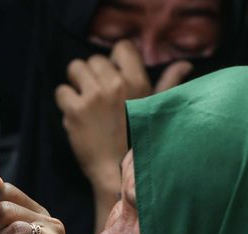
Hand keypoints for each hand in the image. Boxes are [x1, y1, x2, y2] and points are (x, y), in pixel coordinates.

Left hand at [54, 41, 190, 193]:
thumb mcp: (157, 110)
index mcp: (138, 82)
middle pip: (94, 59)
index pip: (122, 47)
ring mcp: (94, 97)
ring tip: (84, 100)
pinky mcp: (75, 110)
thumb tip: (185, 66)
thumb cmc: (137, 142)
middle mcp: (116, 85)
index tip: (113, 75)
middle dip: (93, 74)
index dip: (114, 59)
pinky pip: (61, 90)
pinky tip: (75, 114)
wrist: (116, 173)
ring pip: (75, 68)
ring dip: (76, 82)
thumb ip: (169, 84)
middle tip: (97, 96)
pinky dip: (65, 100)